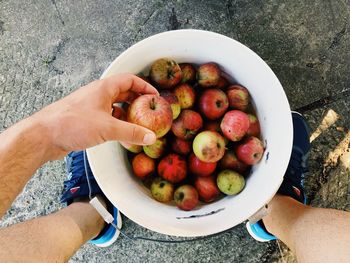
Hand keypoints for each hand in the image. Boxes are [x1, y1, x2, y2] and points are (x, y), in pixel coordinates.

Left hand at [32, 74, 157, 158]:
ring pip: (115, 106)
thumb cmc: (72, 124)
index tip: (155, 95)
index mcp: (103, 88)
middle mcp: (97, 95)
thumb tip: (150, 136)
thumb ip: (131, 132)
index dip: (144, 86)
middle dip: (138, 101)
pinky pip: (107, 118)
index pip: (130, 80)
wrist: (44, 136)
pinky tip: (121, 133)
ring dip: (127, 114)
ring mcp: (91, 107)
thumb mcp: (108, 127)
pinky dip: (117, 123)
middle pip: (123, 93)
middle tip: (149, 111)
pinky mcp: (86, 119)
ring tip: (138, 124)